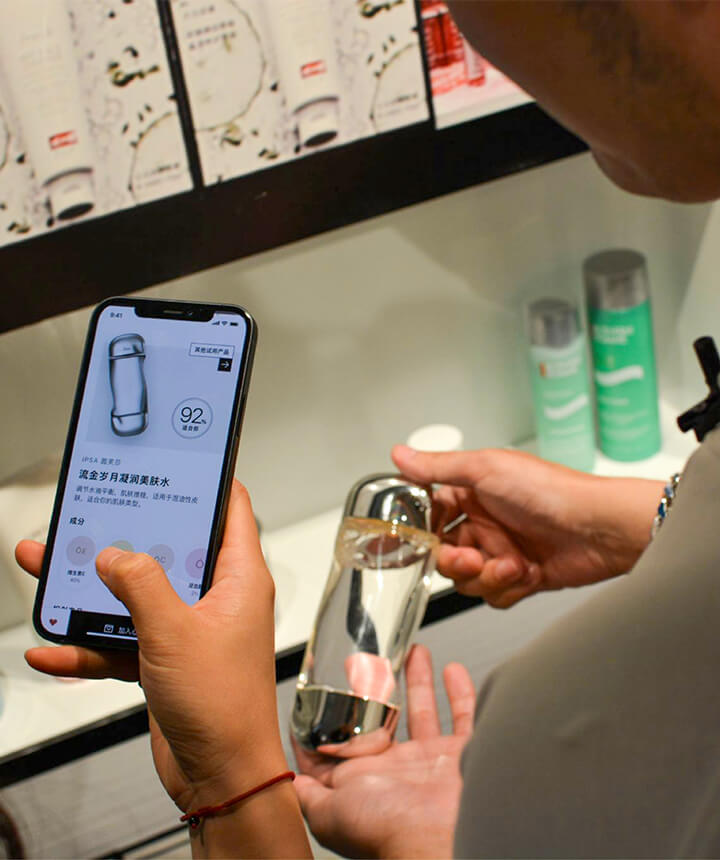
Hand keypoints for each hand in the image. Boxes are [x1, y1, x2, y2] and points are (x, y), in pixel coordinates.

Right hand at [16, 483, 285, 811]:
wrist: (220, 775)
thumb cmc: (222, 705)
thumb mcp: (175, 632)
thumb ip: (142, 586)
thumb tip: (115, 554)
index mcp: (238, 578)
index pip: (231, 509)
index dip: (208, 482)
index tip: (177, 463)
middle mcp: (216, 597)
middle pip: (170, 550)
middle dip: (127, 535)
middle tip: (92, 513)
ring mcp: (189, 629)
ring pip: (137, 595)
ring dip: (94, 590)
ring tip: (48, 569)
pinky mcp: (166, 660)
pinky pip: (122, 642)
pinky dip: (89, 646)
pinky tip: (51, 650)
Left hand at [294, 645, 474, 858]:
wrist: (438, 837)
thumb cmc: (387, 828)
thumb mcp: (329, 810)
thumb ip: (309, 794)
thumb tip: (290, 781)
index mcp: (364, 780)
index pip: (341, 745)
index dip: (330, 716)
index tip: (322, 687)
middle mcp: (396, 770)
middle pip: (381, 719)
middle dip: (375, 688)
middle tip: (369, 660)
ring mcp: (429, 762)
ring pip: (422, 711)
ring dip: (417, 680)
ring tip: (413, 652)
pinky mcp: (459, 754)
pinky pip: (463, 717)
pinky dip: (461, 693)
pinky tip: (452, 672)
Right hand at [392, 445, 663, 607]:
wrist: (600, 528)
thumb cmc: (551, 491)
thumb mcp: (487, 469)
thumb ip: (439, 467)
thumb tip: (400, 454)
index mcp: (472, 492)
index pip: (431, 515)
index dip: (422, 531)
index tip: (416, 541)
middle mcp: (484, 522)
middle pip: (444, 554)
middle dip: (456, 561)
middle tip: (472, 557)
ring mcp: (501, 551)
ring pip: (467, 580)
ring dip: (487, 576)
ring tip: (511, 564)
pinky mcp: (520, 577)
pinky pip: (493, 595)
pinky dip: (508, 589)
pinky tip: (528, 573)